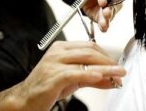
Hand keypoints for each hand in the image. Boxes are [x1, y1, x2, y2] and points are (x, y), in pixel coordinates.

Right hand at [0, 41, 125, 110]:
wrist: (25, 99)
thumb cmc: (47, 86)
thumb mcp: (73, 80)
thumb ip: (93, 77)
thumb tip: (112, 79)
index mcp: (62, 48)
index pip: (89, 46)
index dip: (105, 55)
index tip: (116, 64)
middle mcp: (58, 52)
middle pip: (89, 51)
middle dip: (108, 61)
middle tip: (120, 70)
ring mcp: (54, 63)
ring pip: (85, 61)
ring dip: (105, 68)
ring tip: (117, 74)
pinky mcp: (53, 76)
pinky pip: (75, 73)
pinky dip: (89, 74)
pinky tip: (99, 76)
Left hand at [72, 0, 122, 31]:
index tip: (102, 0)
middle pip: (116, 1)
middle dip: (111, 8)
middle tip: (106, 13)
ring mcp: (109, 5)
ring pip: (112, 12)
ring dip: (108, 18)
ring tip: (104, 23)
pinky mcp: (102, 13)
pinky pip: (105, 20)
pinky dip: (104, 25)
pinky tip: (103, 28)